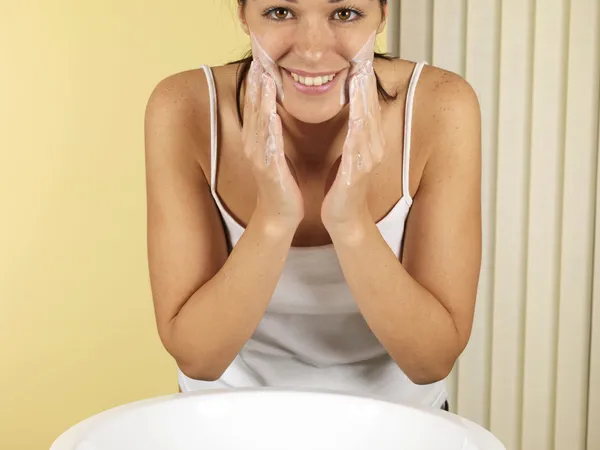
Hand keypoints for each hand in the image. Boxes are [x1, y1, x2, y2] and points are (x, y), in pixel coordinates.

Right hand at [242, 61, 303, 228]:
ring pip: (259, 123)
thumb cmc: (282, 183)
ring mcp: (259, 158)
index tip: (261, 61)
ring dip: (260, 100)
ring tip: (264, 78)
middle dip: (256, 84)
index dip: (256, 84)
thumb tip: (275, 112)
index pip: (255, 107)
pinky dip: (269, 129)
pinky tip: (272, 114)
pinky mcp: (269, 170)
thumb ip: (274, 133)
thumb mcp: (276, 153)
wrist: (280, 214)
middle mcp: (254, 147)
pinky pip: (269, 146)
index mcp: (257, 141)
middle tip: (259, 58)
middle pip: (253, 110)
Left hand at [321, 61, 384, 233]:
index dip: (365, 83)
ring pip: (368, 122)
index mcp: (368, 141)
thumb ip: (350, 133)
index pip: (368, 106)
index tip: (360, 60)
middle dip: (367, 83)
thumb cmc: (340, 184)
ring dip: (365, 99)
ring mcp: (368, 159)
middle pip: (372, 109)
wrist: (342, 217)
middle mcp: (373, 147)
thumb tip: (350, 112)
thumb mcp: (347, 153)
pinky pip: (358, 144)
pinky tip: (357, 114)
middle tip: (363, 58)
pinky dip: (358, 127)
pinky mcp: (358, 171)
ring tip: (361, 76)